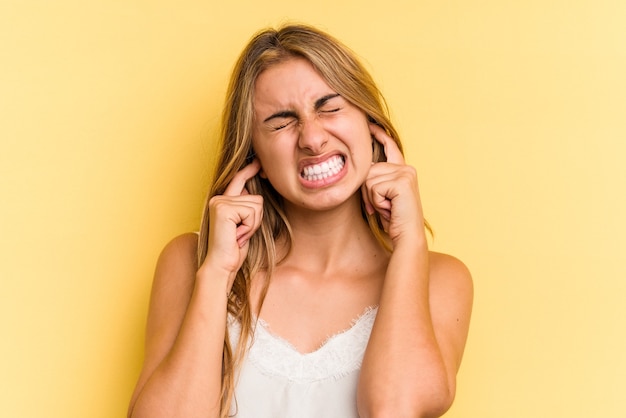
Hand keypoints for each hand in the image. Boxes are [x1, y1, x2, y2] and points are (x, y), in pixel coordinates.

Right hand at [203, 159, 262, 280]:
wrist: (221, 265)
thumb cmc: (234, 249)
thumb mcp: (244, 225)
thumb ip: (246, 209)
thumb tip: (255, 194)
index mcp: (222, 202)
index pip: (238, 180)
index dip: (249, 170)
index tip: (259, 163)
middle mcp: (218, 198)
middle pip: (256, 198)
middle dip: (256, 219)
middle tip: (242, 234)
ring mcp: (219, 202)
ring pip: (257, 205)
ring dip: (253, 224)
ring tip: (239, 235)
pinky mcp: (223, 208)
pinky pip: (252, 212)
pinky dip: (250, 226)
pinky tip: (237, 235)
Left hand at [361, 124, 425, 246]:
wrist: (407, 236)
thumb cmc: (393, 220)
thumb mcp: (380, 196)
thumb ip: (375, 180)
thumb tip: (360, 169)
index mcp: (402, 170)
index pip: (390, 147)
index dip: (379, 135)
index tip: (370, 123)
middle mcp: (406, 169)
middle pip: (368, 170)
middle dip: (369, 192)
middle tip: (383, 207)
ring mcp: (405, 174)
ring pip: (369, 179)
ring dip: (373, 198)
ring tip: (387, 208)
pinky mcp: (402, 182)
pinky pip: (374, 187)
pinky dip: (377, 201)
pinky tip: (390, 209)